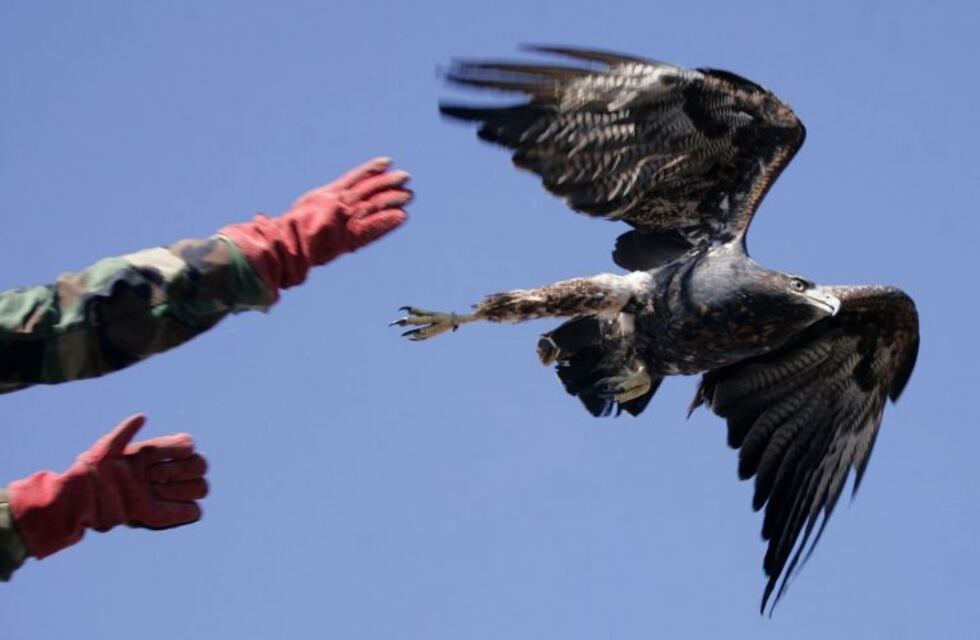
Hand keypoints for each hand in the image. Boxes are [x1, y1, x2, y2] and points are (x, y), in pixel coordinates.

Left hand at [8, 415, 208, 558]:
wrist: (81, 501)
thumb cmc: (93, 472)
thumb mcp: (106, 448)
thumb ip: (124, 432)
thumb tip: (142, 417)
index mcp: (157, 454)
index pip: (188, 446)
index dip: (176, 451)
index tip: (152, 459)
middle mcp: (167, 472)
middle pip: (200, 465)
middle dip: (178, 470)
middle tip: (151, 476)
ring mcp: (167, 493)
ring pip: (200, 487)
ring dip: (181, 488)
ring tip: (155, 492)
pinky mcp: (164, 514)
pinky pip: (192, 511)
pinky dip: (184, 509)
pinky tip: (160, 503)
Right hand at [220, 157, 411, 292]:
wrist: (281, 245)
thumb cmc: (282, 233)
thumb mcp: (294, 216)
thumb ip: (306, 211)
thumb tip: (286, 213)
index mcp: (324, 195)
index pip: (352, 178)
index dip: (370, 170)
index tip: (386, 162)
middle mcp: (336, 203)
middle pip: (367, 189)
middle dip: (387, 182)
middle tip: (405, 177)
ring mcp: (343, 218)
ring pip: (374, 205)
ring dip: (392, 200)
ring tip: (409, 194)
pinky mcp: (348, 236)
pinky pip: (372, 228)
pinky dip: (387, 222)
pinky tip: (402, 217)